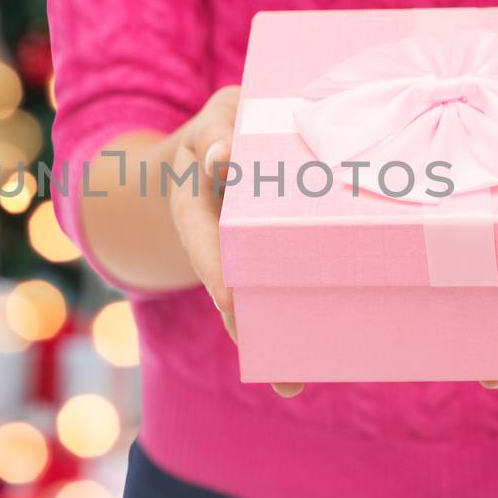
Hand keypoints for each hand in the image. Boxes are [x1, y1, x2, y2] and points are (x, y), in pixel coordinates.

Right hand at [167, 86, 303, 397]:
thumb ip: (217, 131)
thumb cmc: (227, 126)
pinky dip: (291, 326)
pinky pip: (278, 295)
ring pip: (250, 301)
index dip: (215, 271)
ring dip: (267, 338)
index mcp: (194, 203)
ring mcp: (241, 256)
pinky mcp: (272, 265)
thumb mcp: (217, 116)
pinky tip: (302, 370)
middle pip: (224, 285)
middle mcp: (214, 238)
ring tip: (289, 380)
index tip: (229, 302)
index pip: (202, 240)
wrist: (222, 148)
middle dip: (241, 319)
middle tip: (258, 353)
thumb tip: (223, 157)